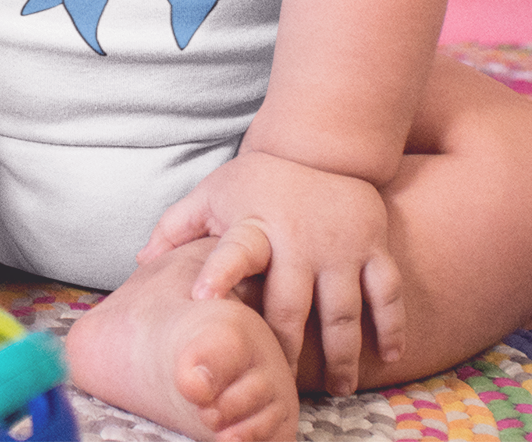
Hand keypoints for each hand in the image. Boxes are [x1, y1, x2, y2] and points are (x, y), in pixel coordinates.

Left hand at [136, 151, 404, 392]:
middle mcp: (298, 237)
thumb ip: (178, 226)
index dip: (219, 273)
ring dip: (341, 355)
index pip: (234, 250)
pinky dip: (391, 327)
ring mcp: (340, 244)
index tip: (203, 300)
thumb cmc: (258, 179)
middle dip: (285, 346)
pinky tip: (387, 358)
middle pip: (290, 302)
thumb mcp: (214, 192)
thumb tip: (140, 261)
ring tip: (338, 388)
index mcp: (254, 224)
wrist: (321, 143)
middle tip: (282, 380)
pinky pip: (387, 292)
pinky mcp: (373, 245)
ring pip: (343, 310)